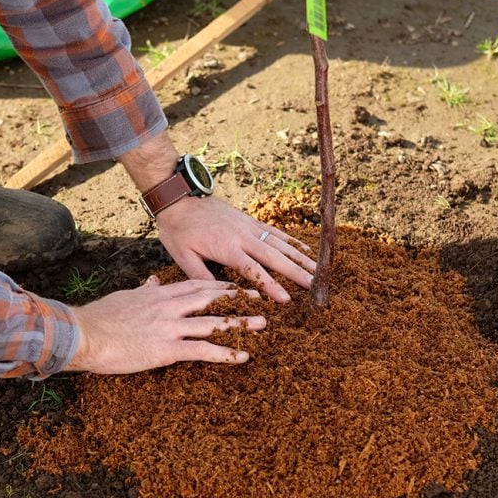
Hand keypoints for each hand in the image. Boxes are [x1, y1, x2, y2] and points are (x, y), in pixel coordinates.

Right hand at [65, 276, 264, 373]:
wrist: (84, 333)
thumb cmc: (100, 317)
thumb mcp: (126, 297)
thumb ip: (143, 289)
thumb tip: (150, 281)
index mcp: (159, 293)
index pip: (196, 285)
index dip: (219, 286)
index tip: (236, 285)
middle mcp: (169, 306)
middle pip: (211, 299)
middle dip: (237, 298)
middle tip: (260, 298)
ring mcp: (170, 327)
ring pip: (213, 322)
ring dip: (240, 323)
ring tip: (261, 324)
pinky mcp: (167, 349)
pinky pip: (202, 350)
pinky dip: (225, 353)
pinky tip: (242, 356)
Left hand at [155, 196, 315, 302]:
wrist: (179, 198)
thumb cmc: (178, 230)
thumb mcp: (182, 256)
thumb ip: (201, 276)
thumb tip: (220, 296)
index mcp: (227, 247)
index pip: (254, 270)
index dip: (271, 285)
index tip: (287, 299)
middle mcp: (243, 236)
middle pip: (275, 257)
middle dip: (296, 272)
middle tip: (314, 286)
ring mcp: (249, 226)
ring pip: (281, 243)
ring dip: (301, 257)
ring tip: (318, 270)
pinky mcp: (250, 220)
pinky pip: (276, 232)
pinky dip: (292, 242)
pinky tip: (306, 251)